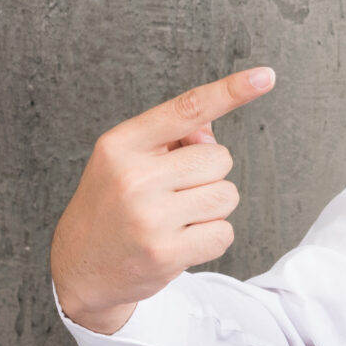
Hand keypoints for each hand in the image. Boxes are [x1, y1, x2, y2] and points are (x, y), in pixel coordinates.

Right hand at [52, 67, 276, 334]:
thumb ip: (170, 139)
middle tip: (174, 193)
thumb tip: (211, 134)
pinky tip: (181, 241)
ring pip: (226, 195)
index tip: (265, 76)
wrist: (80, 269)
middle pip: (219, 158)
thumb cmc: (111, 207)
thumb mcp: (125, 160)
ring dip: (212, 207)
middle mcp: (134, 177)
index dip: (230, 91)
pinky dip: (211, 237)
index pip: (186, 109)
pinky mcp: (166, 253)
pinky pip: (224, 232)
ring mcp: (150, 217)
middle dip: (209, 174)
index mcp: (121, 144)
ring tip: (176, 218)